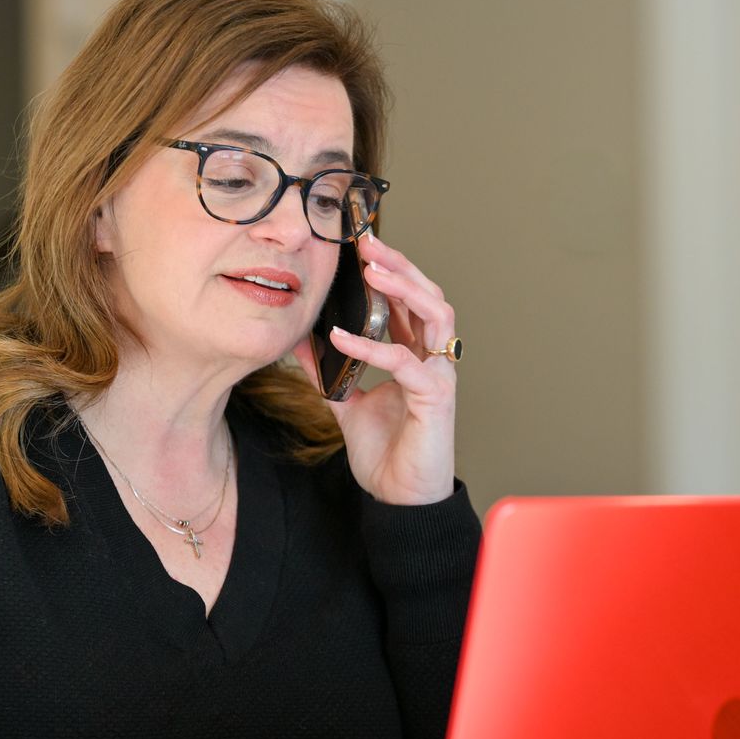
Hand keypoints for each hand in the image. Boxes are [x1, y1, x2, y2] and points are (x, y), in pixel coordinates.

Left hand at [291, 234, 457, 505]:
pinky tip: (342, 338)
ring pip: (435, 314)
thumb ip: (328, 373)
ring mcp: (439, 375)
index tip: (359, 246)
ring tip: (374, 270)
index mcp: (416, 354)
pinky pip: (407, 362)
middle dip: (400, 264)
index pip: (409, 299)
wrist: (399, 497)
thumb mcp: (346, 403)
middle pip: (428, 294)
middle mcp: (434, 358)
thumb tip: (299, 343)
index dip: (390, 270)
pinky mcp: (436, 398)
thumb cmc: (386, 451)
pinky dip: (374, 347)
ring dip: (405, 288)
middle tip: (368, 242)